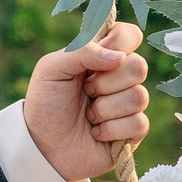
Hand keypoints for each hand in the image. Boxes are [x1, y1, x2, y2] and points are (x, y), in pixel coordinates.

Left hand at [22, 22, 150, 181]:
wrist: (41, 146)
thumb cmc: (45, 104)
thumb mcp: (52, 69)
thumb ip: (82, 52)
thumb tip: (119, 57)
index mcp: (101, 55)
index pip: (129, 35)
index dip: (119, 45)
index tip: (96, 62)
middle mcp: (119, 76)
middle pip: (139, 66)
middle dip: (106, 83)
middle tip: (86, 91)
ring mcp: (128, 103)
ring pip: (140, 97)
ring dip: (105, 109)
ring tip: (88, 116)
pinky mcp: (133, 131)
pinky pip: (139, 123)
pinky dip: (111, 129)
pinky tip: (96, 133)